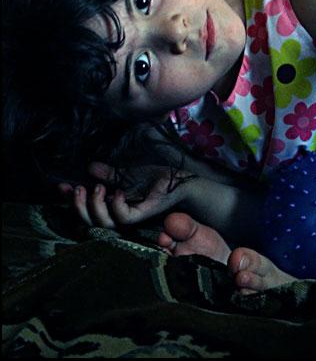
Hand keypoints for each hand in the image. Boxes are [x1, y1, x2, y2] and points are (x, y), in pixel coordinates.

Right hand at [58, 161, 196, 227]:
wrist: (178, 179)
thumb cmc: (155, 178)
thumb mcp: (126, 174)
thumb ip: (108, 174)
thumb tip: (89, 168)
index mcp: (111, 207)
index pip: (86, 209)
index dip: (71, 200)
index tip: (61, 186)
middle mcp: (118, 216)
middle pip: (89, 222)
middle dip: (78, 206)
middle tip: (78, 188)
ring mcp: (130, 218)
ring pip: (103, 223)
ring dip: (95, 206)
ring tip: (97, 187)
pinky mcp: (143, 216)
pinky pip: (124, 218)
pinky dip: (117, 207)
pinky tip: (117, 192)